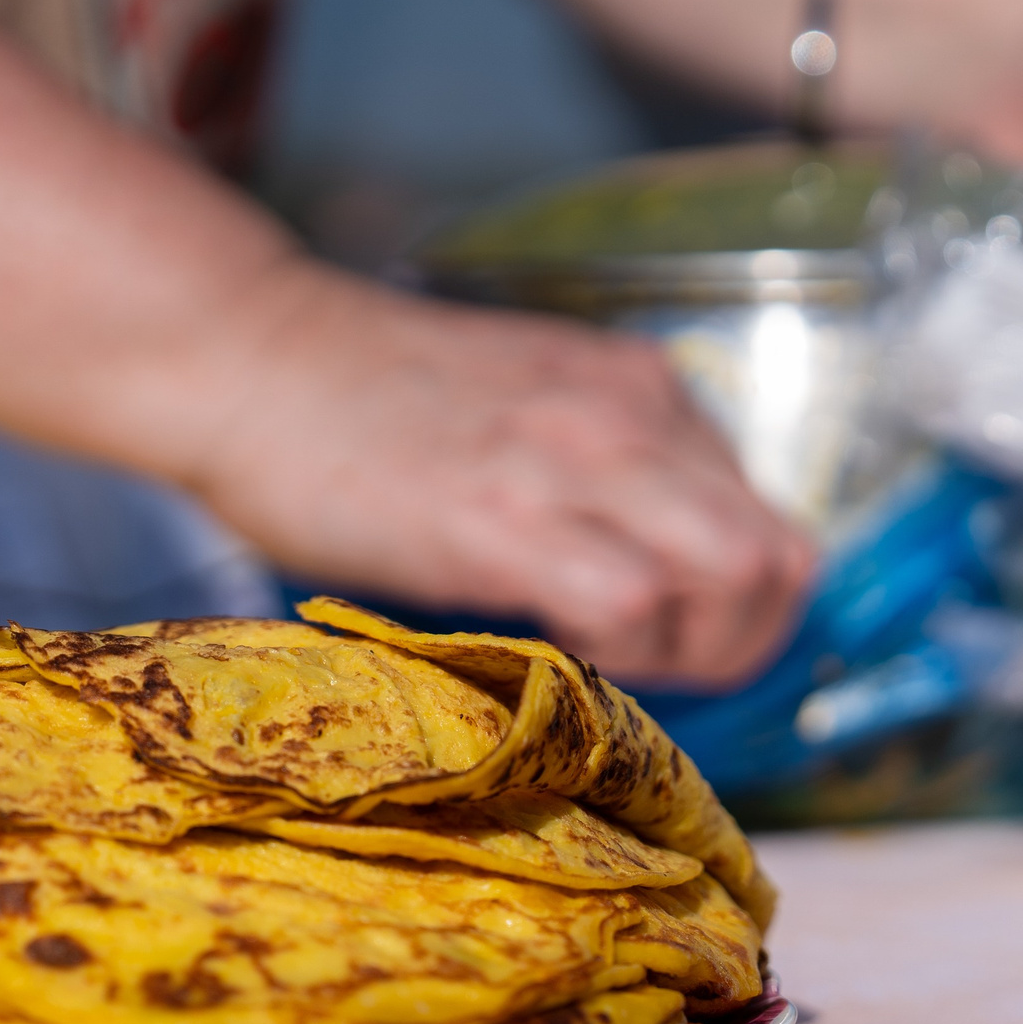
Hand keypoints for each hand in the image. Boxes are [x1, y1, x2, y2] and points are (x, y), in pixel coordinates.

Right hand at [171, 262, 815, 686]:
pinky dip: (616, 653)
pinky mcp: (501, 516)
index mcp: (645, 392)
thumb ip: (600, 473)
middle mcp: (633, 416)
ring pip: (732, 578)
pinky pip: (630, 603)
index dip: (737, 611)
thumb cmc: (360, 402)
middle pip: (776, 562)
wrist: (246, 356)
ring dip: (687, 653)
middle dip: (737, 646)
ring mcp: (574, 460)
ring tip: (601, 658)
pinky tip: (546, 645)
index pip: (769, 527)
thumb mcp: (523, 410)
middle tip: (648, 667)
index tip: (661, 634)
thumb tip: (644, 577)